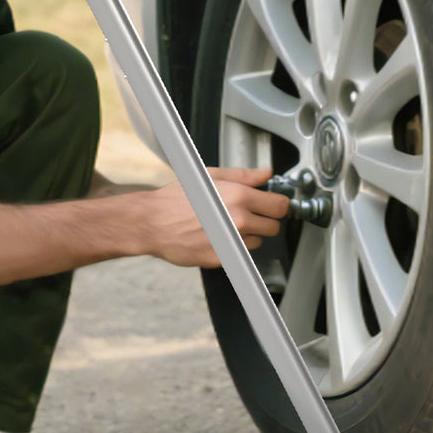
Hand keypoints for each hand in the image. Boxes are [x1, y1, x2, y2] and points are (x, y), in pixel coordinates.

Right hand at [139, 166, 290, 267]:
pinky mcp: (222, 259)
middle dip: (266, 220)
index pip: (280, 205)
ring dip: (250, 235)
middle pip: (274, 226)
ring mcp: (231, 242)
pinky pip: (241, 254)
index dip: (278, 204)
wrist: (152, 222)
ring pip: (258, 241)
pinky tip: (218, 236)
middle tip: (250, 214)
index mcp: (239, 196)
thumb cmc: (177, 198)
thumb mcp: (210, 176)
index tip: (273, 204)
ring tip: (228, 224)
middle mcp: (238, 220)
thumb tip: (266, 174)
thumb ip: (243, 175)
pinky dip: (235, 247)